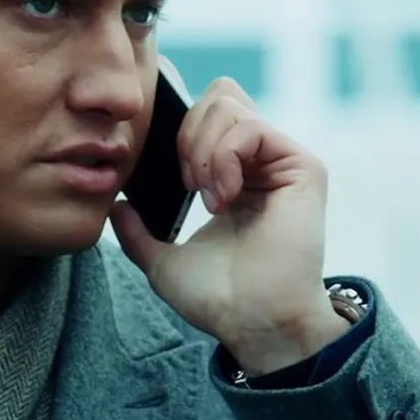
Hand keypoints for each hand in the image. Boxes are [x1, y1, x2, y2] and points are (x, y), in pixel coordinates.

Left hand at [110, 65, 349, 375]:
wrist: (251, 322)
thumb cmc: (217, 297)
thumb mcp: (162, 261)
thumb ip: (137, 232)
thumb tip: (117, 205)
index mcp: (232, 173)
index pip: (206, 113)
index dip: (179, 131)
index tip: (175, 180)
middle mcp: (259, 160)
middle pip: (217, 97)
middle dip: (188, 135)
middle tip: (189, 185)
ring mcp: (281, 160)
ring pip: (228, 105)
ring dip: (203, 151)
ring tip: (208, 197)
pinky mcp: (301, 166)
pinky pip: (251, 128)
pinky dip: (223, 158)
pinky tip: (223, 196)